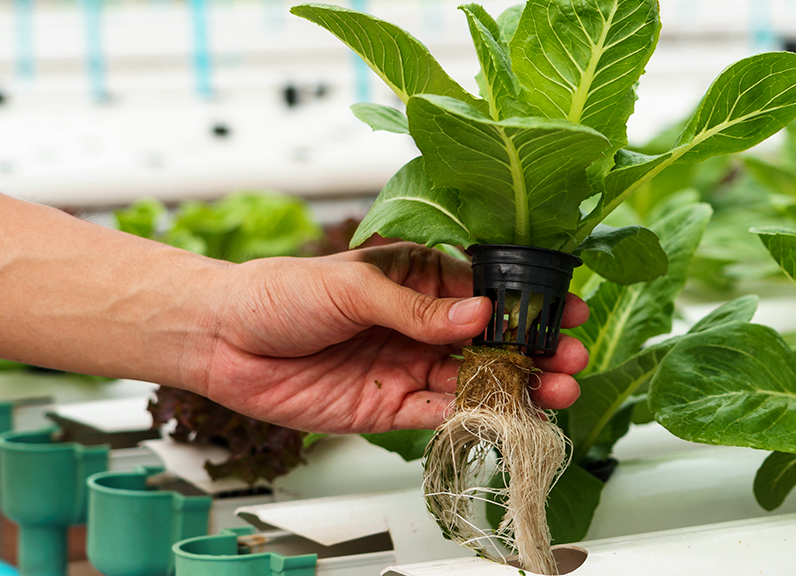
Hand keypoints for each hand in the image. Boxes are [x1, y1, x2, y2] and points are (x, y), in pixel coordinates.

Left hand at [191, 243, 588, 433]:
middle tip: (571, 358)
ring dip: (516, 385)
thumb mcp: (352, 286)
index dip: (527, 300)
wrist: (224, 340)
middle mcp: (418, 323)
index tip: (567, 309)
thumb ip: (415, 307)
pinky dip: (473, 415)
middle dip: (535, 348)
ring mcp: (406, 365)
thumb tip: (477, 315)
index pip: (485, 289)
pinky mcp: (388, 407)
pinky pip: (439, 413)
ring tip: (556, 389)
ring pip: (474, 379)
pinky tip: (504, 413)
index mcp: (416, 278)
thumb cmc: (279, 293)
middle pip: (490, 339)